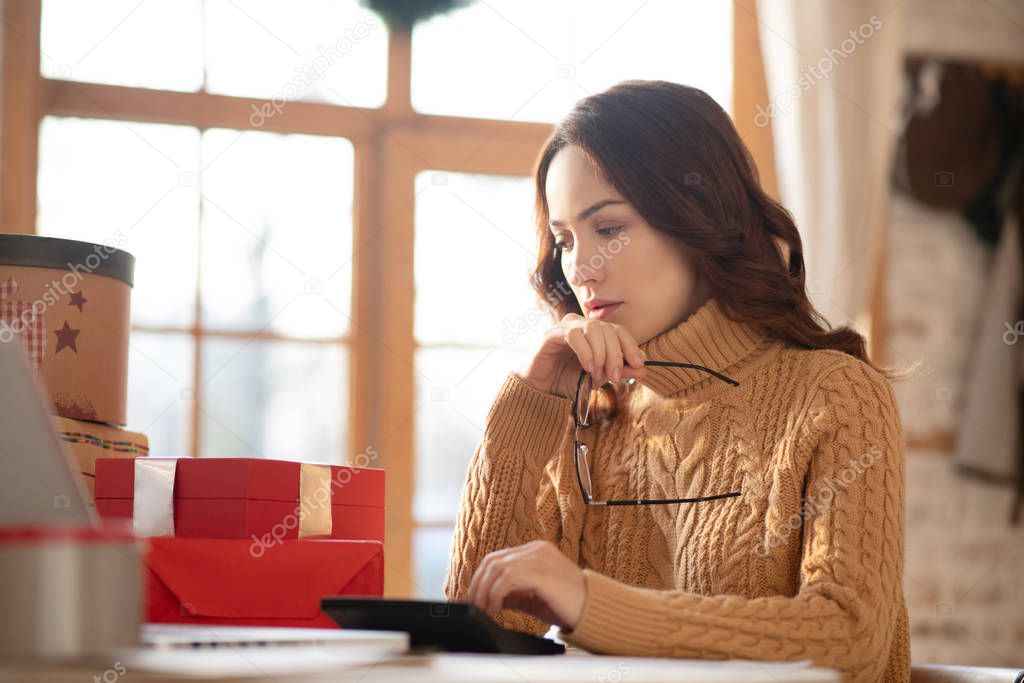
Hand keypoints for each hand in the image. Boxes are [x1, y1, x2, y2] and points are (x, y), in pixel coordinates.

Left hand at [467, 540, 585, 629]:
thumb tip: (487, 599)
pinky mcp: (541, 572)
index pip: (497, 558)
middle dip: (478, 585)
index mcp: (535, 551)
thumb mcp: (533, 598)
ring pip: (497, 568)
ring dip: (484, 591)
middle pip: (493, 561)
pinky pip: (508, 578)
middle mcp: (536, 550)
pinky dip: (495, 594)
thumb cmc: (568, 605)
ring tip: (484, 609)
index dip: (481, 579)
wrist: (594, 611)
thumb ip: (511, 594)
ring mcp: (539, 558)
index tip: (475, 599)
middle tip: (474, 606)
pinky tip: (495, 608)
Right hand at [519, 314, 646, 398]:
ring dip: (600, 353)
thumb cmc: (568, 380)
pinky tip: (587, 367)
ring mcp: (565, 327)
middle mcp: (581, 325)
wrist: (542, 390)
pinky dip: (586, 352)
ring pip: (593, 328)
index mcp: (594, 332)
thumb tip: (643, 369)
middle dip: (615, 354)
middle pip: (607, 329)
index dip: (631, 345)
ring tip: (597, 372)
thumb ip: (619, 371)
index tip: (639, 363)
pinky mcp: (552, 334)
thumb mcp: (599, 377)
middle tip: (614, 375)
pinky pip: (574, 335)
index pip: (617, 330)